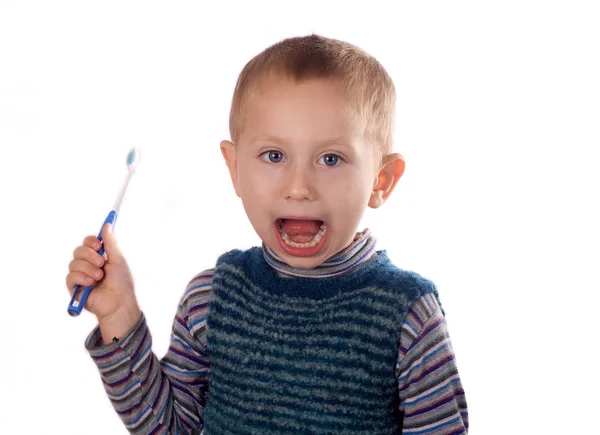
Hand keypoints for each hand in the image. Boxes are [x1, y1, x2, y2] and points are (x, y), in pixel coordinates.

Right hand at [66, 224, 140, 340]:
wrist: (119, 302)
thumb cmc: (121, 283)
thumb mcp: (118, 260)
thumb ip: (110, 243)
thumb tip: (107, 225)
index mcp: (99, 256)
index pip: (87, 242)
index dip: (91, 241)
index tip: (98, 245)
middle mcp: (88, 264)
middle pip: (79, 250)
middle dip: (90, 256)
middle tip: (102, 264)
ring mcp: (80, 275)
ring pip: (74, 262)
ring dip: (88, 268)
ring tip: (99, 277)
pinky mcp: (74, 287)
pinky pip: (70, 276)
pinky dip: (82, 278)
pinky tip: (91, 283)